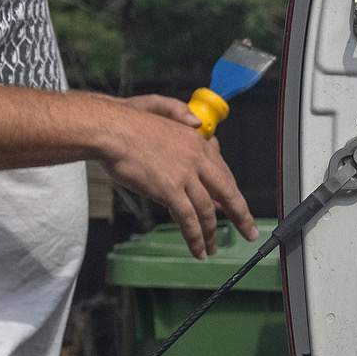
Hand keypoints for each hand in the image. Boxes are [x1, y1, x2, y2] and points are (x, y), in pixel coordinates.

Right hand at [99, 94, 258, 258]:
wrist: (109, 129)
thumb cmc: (125, 119)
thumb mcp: (157, 106)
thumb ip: (179, 112)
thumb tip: (197, 123)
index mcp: (195, 139)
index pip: (222, 170)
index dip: (230, 192)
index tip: (235, 206)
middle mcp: (196, 158)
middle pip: (226, 191)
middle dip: (240, 215)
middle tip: (247, 231)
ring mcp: (185, 175)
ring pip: (207, 210)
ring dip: (210, 233)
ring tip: (210, 247)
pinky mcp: (170, 190)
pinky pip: (188, 219)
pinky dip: (195, 237)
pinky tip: (197, 248)